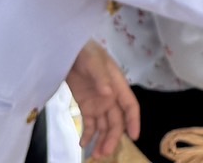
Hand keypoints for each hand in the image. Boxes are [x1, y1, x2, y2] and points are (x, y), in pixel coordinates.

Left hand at [66, 40, 139, 158]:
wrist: (68, 50)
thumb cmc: (86, 52)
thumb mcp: (93, 62)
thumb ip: (100, 77)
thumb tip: (108, 94)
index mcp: (118, 85)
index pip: (130, 106)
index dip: (133, 121)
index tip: (134, 137)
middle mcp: (111, 98)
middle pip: (116, 121)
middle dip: (112, 137)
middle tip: (105, 153)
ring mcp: (99, 103)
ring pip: (104, 126)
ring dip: (101, 140)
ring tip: (96, 155)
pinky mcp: (86, 106)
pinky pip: (89, 123)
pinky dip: (88, 135)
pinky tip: (83, 145)